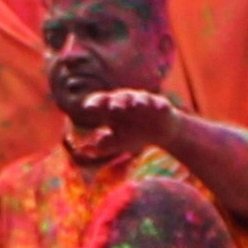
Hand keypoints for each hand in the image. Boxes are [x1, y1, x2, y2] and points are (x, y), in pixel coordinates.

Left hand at [67, 87, 185, 154]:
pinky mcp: (159, 104)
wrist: (160, 132)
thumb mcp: (118, 142)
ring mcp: (144, 101)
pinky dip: (158, 105)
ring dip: (137, 100)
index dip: (94, 103)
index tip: (88, 108)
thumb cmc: (134, 134)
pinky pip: (159, 103)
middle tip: (113, 108)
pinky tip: (159, 108)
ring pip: (139, 97)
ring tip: (136, 105)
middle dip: (116, 101)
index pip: (101, 102)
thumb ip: (105, 144)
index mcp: (113, 107)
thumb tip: (87, 149)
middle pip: (119, 98)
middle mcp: (127, 101)